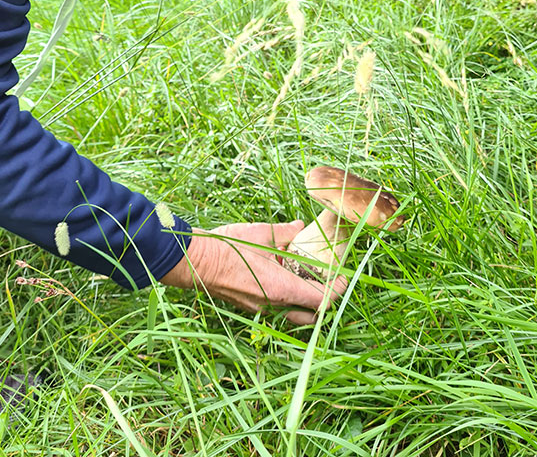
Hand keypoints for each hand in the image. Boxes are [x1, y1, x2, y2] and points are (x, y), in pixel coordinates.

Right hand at [161, 221, 347, 324]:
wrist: (190, 261)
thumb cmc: (225, 247)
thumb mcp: (262, 233)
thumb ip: (288, 232)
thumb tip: (300, 227)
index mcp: (281, 288)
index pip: (322, 302)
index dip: (337, 290)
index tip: (342, 276)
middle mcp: (272, 304)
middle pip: (311, 313)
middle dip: (325, 298)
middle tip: (329, 278)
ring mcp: (260, 307)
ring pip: (294, 310)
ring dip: (306, 296)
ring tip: (310, 274)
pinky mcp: (249, 304)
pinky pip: (277, 305)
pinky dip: (288, 294)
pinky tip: (286, 272)